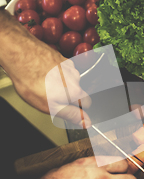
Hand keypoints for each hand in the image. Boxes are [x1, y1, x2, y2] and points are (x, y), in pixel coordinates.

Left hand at [0, 10, 90, 126]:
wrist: (21, 56)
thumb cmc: (32, 82)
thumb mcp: (51, 106)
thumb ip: (71, 115)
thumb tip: (87, 123)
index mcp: (75, 92)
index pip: (87, 104)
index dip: (78, 109)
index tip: (69, 110)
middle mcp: (76, 77)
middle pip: (77, 91)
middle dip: (67, 95)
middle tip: (51, 98)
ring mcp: (68, 66)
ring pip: (68, 80)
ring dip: (60, 84)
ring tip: (43, 84)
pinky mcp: (61, 57)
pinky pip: (61, 70)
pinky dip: (54, 73)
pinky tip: (43, 74)